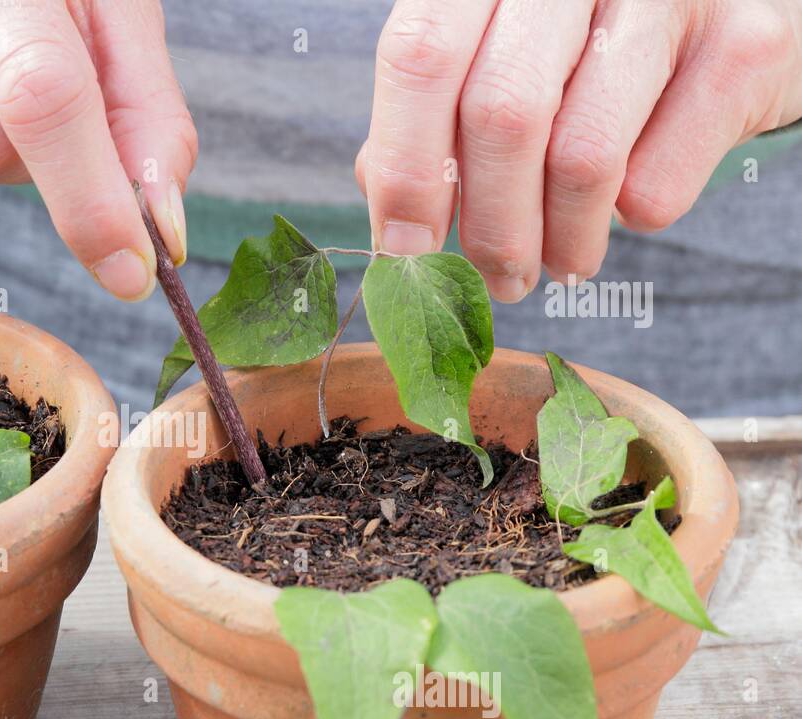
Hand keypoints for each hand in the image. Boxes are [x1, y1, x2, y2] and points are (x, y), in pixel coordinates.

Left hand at [357, 0, 801, 300]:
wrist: (736, 3)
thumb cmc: (590, 42)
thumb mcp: (500, 54)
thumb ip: (436, 112)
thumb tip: (386, 199)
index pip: (421, 55)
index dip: (403, 166)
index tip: (402, 248)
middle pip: (501, 114)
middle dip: (488, 226)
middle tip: (494, 280)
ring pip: (581, 159)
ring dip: (558, 243)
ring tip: (555, 263)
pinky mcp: (742, 47)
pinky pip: (656, 184)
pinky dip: (628, 221)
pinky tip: (621, 207)